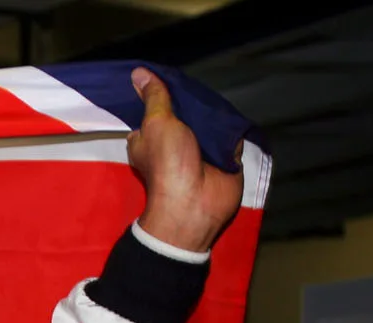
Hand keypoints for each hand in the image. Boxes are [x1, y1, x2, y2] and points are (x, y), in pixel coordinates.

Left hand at [127, 67, 242, 252]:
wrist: (196, 200)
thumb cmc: (169, 162)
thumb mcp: (157, 123)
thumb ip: (154, 98)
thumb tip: (139, 73)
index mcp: (148, 137)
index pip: (154, 109)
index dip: (161, 94)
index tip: (171, 75)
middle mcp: (171, 142)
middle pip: (185, 113)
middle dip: (193, 101)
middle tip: (201, 84)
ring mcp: (198, 149)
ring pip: (207, 121)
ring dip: (213, 112)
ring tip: (218, 93)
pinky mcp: (222, 155)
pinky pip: (228, 134)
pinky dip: (230, 126)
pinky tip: (233, 112)